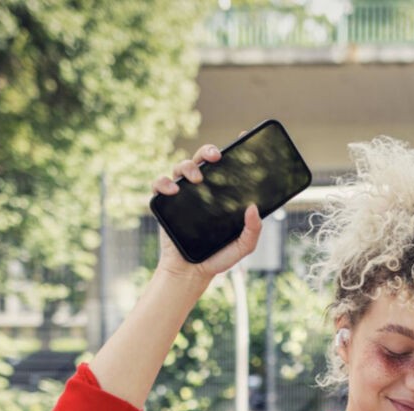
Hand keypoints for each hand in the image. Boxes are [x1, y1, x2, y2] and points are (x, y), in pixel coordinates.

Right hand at [151, 141, 262, 281]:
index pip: (229, 167)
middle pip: (203, 159)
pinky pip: (160, 183)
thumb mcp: (243, 246)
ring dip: (188, 166)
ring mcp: (184, 195)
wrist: (191, 272)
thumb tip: (253, 207)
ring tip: (196, 179)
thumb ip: (253, 230)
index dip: (235, 149)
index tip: (243, 136)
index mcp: (223, 195)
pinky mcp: (166, 203)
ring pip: (182, 167)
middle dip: (208, 150)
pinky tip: (173, 190)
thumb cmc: (218, 257)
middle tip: (216, 157)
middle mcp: (203, 191)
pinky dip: (164, 182)